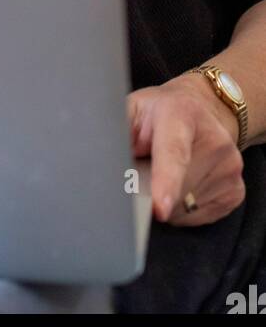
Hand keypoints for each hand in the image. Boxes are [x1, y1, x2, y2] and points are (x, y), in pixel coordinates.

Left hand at [127, 75, 244, 226]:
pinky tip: (179, 186)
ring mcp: (230, 166)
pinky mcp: (236, 190)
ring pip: (186, 208)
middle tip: (140, 173)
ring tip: (161, 174)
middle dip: (151, 192)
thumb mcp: (131, 108)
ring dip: (166, 202)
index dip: (165, 181)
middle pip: (178, 189)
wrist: (200, 110)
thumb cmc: (156, 113)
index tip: (158, 208)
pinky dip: (182, 210)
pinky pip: (199, 217)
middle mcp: (214, 139)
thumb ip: (113, 130)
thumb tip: (91, 158)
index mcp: (181, 113)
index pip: (174, 153)